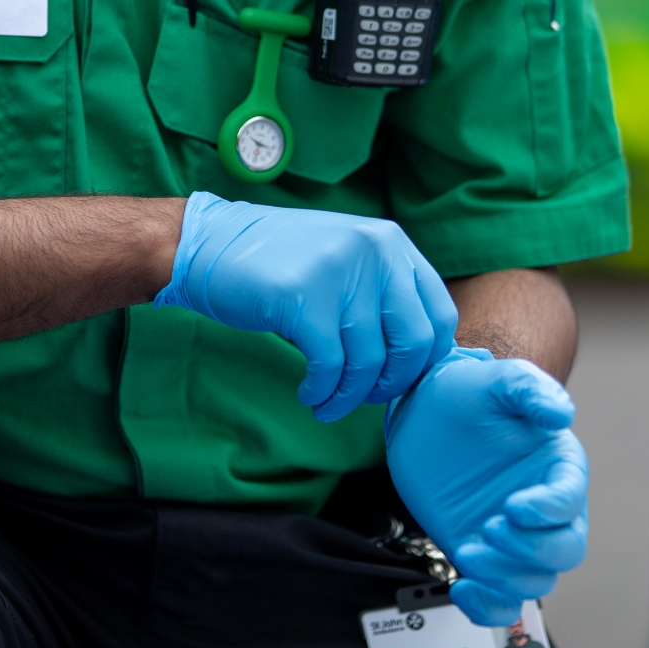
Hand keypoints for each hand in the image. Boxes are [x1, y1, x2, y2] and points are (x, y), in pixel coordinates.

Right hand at [155, 194, 459, 421]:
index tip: (397, 379)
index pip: (440, 315)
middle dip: (392, 384)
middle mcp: (374, 251)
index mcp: (392, 243)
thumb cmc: (278, 261)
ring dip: (350, 397)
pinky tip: (309, 394)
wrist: (208, 243)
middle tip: (364, 398)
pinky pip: (330, 366)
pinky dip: (322, 391)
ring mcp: (339, 272)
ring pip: (369, 362)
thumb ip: (383, 292)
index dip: (424, 361)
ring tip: (329, 404)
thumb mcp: (346, 259)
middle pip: (414, 343)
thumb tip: (420, 359)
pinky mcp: (302, 298)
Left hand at [384, 347, 588, 624]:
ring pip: (533, 580)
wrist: (424, 411)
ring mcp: (514, 536)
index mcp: (558, 469)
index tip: (513, 506)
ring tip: (467, 552)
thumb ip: (529, 390)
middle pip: (564, 552)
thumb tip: (561, 413)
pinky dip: (486, 607)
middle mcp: (544, 509)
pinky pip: (499, 599)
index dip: (548, 511)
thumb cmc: (469, 392)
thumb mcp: (498, 381)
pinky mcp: (483, 553)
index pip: (569, 502)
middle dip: (531, 551)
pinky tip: (462, 589)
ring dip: (504, 577)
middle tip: (490, 529)